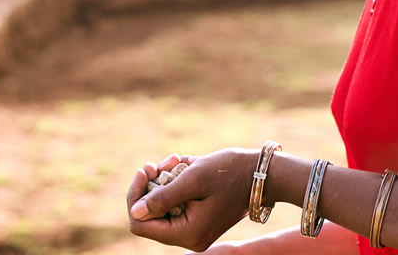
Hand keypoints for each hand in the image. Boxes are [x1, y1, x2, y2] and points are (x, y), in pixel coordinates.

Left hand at [126, 148, 257, 250]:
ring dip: (162, 180)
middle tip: (162, 162)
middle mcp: (189, 238)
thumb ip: (162, 198)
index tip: (145, 170)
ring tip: (176, 160)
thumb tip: (136, 212)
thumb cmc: (229, 174)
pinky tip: (183, 165)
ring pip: (160, 206)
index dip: (135, 196)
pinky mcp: (198, 219)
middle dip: (151, 185)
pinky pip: (174, 202)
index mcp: (188, 234)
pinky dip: (174, 182)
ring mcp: (194, 229)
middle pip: (149, 215)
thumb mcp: (192, 180)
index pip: (141, 224)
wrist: (262, 174)